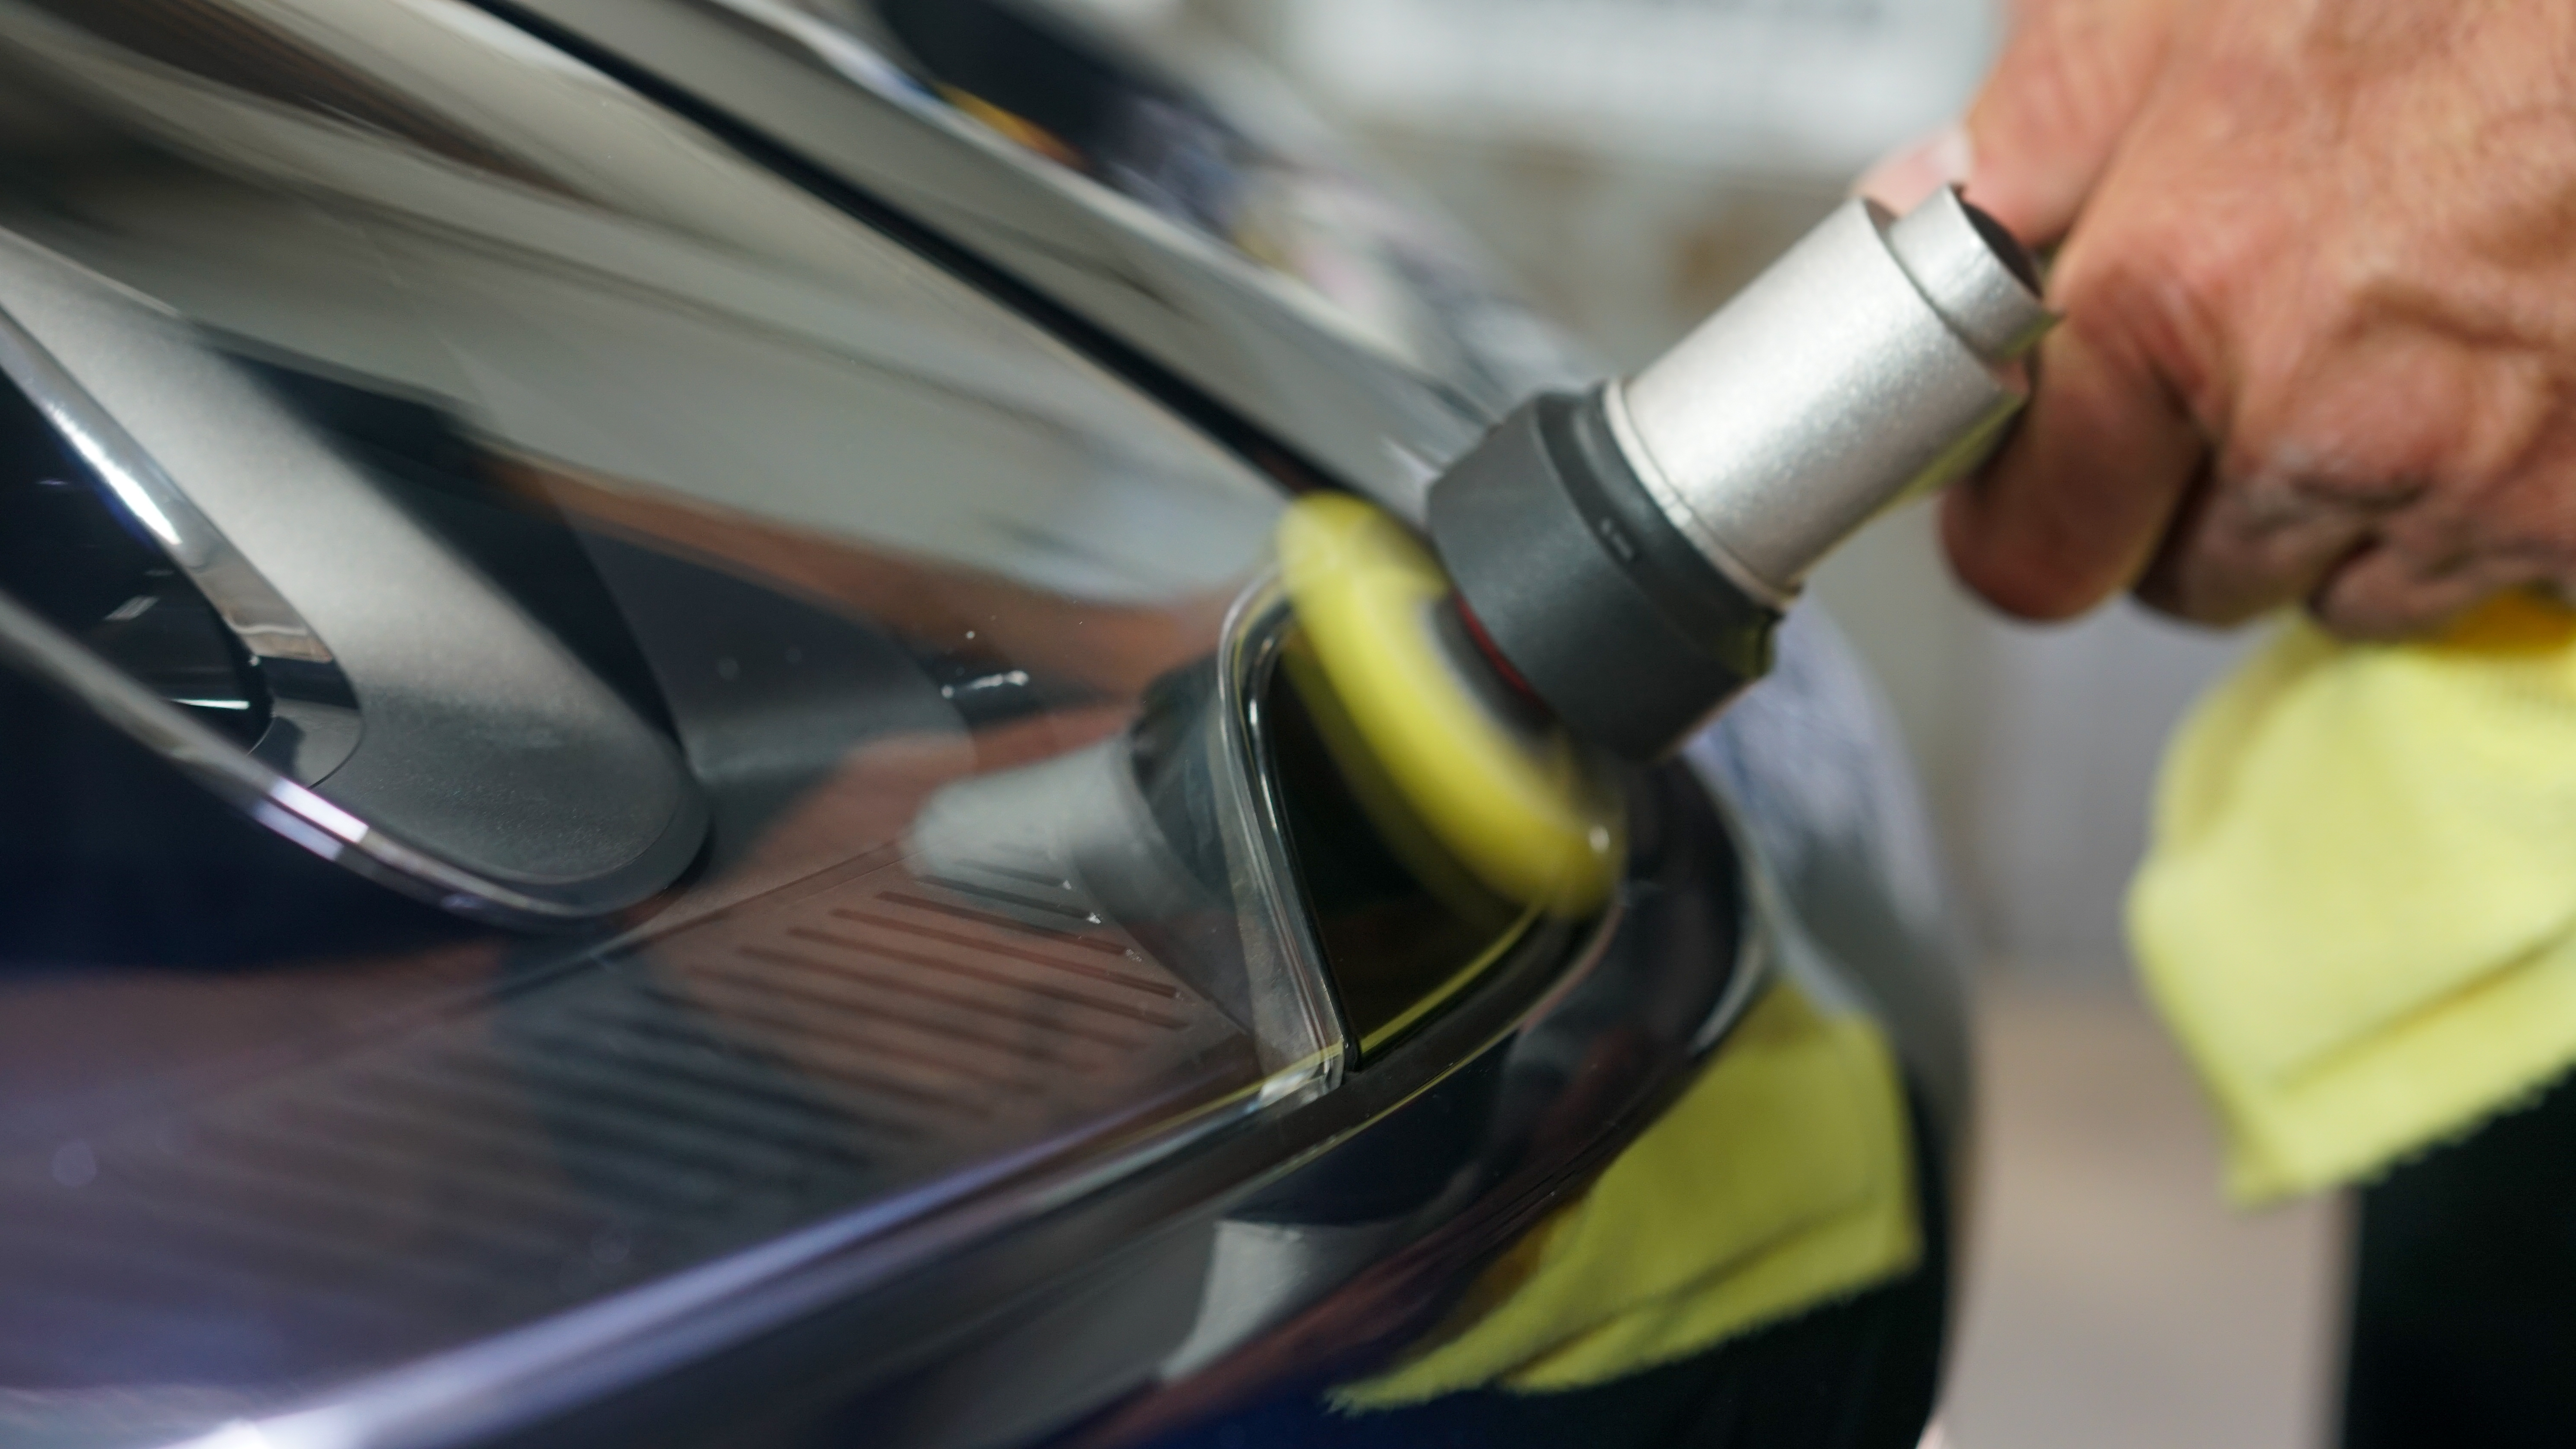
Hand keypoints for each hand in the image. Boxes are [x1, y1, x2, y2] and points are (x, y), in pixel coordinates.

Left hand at [1866, 0, 2575, 638]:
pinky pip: (2502, 574)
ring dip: (2348, 510)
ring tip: (2407, 356)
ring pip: (2346, 590)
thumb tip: (1930, 204)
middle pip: (2186, 578)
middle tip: (2255, 376)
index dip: (2021, 528)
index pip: (2030, 548)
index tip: (2030, 503)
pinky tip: (2522, 380)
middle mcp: (2319, 418)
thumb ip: (2037, 120)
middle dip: (2194, 502)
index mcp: (2176, 298)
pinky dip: (2497, 510)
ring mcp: (2481, 481)